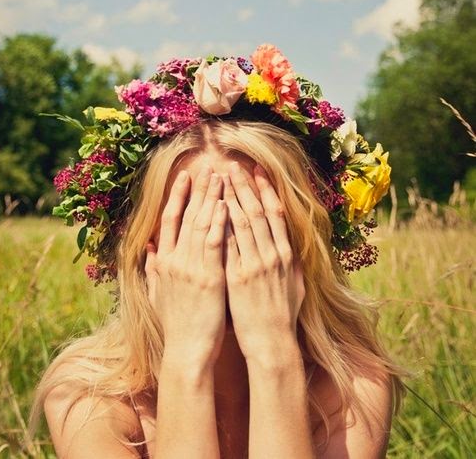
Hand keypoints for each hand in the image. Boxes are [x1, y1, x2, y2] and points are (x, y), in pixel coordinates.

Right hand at [144, 165, 226, 368]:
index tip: (186, 176)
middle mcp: (174, 260)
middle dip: (198, 189)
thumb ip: (153, 269)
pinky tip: (225, 204)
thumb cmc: (177, 325)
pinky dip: (219, 221)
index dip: (178, 196)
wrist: (186, 351)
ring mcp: (190, 267)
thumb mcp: (157, 294)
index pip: (169, 220)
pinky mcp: (208, 277)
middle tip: (208, 167)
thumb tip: (149, 249)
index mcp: (163, 262)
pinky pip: (214, 243)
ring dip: (211, 198)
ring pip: (201, 223)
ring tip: (220, 176)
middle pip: (186, 215)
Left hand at [222, 162, 304, 364]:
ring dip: (230, 198)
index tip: (257, 171)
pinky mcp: (238, 277)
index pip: (275, 214)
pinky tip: (212, 209)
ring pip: (242, 222)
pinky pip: (228, 244)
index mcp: (286, 255)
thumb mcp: (296, 286)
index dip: (266, 190)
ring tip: (219, 179)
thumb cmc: (283, 317)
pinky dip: (220, 224)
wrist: (272, 344)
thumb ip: (291, 264)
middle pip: (257, 212)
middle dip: (243, 186)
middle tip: (232, 166)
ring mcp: (254, 265)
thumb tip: (289, 247)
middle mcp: (272, 255)